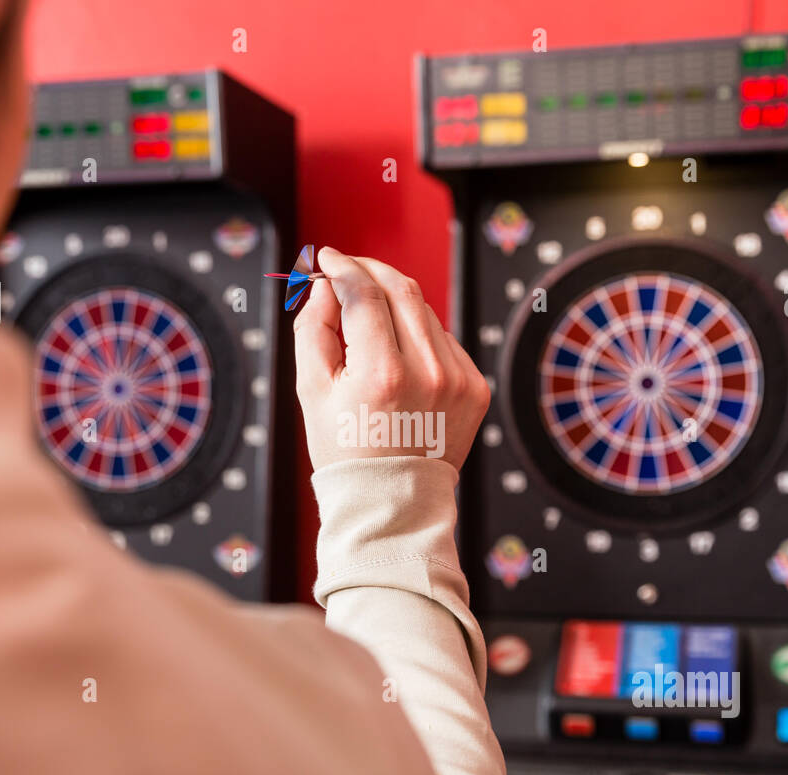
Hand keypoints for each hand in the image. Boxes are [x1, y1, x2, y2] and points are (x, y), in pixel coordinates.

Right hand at [292, 247, 489, 472]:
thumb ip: (313, 328)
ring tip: (367, 320)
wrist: (394, 503)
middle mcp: (428, 372)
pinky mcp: (475, 387)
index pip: (363, 294)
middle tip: (347, 269)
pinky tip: (398, 358)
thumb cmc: (347, 451)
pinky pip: (444, 340)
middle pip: (401, 289)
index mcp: (382, 374)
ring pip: (424, 312)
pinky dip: (418, 335)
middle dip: (371, 271)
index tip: (327, 259)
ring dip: (393, 303)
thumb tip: (326, 286)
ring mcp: (458, 380)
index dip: (342, 268)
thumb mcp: (312, 391)